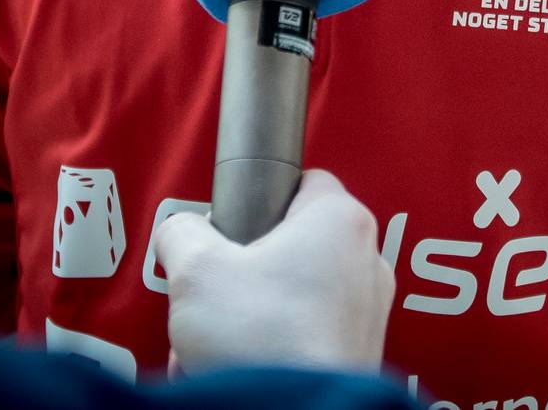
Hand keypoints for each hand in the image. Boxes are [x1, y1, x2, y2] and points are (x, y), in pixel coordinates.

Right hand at [153, 169, 393, 373]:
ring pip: (294, 296)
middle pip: (291, 245)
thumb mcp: (196, 271)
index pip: (301, 181)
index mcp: (340, 220)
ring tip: (217, 344)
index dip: (256, 200)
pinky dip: (272, 348)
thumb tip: (180, 232)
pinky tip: (238, 367)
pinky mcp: (359, 353)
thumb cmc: (261, 339)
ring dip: (250, 316)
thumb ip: (181, 234)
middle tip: (213, 296)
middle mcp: (366, 259)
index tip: (229, 229)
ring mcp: (368, 310)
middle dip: (243, 273)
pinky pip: (306, 336)